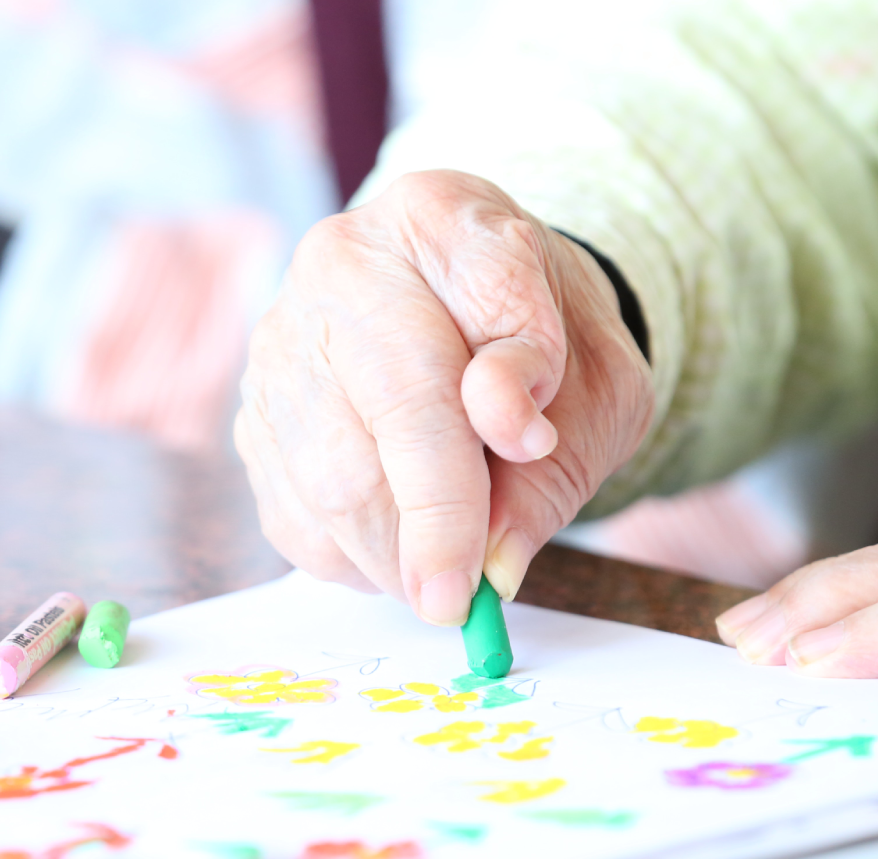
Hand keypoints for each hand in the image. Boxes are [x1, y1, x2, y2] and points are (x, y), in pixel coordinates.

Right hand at [235, 170, 652, 625]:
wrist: (486, 318)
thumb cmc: (550, 349)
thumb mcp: (599, 386)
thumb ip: (559, 458)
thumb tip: (494, 557)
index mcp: (443, 218)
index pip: (469, 317)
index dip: (486, 420)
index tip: (507, 503)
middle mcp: (342, 265)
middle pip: (379, 413)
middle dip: (430, 524)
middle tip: (462, 600)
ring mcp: (283, 339)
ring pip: (327, 479)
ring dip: (394, 554)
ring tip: (446, 568)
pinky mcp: (258, 411)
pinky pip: (294, 513)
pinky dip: (352, 557)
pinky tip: (398, 545)